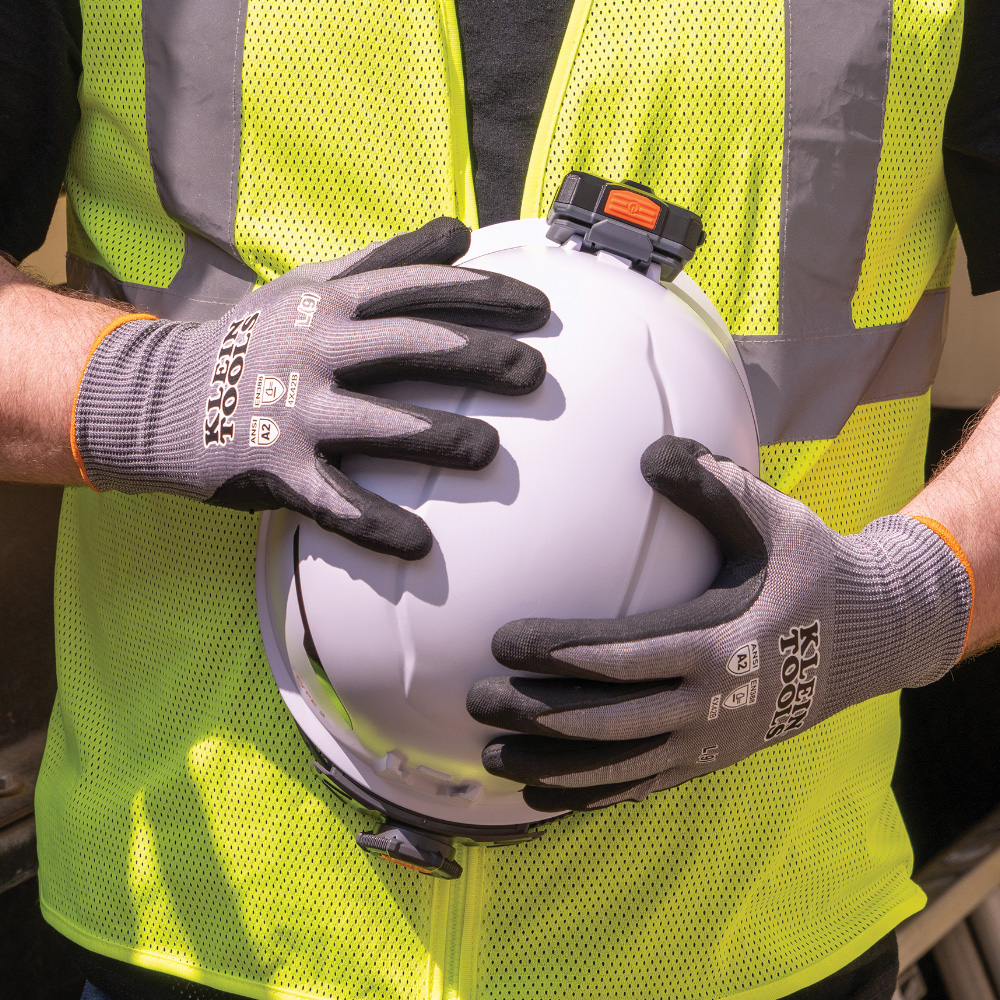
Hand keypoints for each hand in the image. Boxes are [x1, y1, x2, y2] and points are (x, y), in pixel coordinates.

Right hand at [72, 218, 547, 558]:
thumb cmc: (258, 336)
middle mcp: (317, 349)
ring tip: (488, 450)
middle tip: (534, 373)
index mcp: (331, 302)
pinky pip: (334, 501)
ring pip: (378, 423)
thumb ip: (387, 262)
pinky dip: (375, 524)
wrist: (162, 395)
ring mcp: (297, 411)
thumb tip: (457, 233)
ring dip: (436, 435)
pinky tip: (419, 544)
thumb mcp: (314, 284)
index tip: (540, 307)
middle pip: (410, 346)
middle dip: (477, 356)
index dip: (483, 293)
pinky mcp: (277, 469)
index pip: (419, 289)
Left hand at [468, 436, 972, 810]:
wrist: (874, 636)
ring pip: (618, 766)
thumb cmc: (814, 569)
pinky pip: (642, 786)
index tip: (504, 644)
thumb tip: (653, 449)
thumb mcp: (776, 519)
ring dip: (553, 765)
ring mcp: (712, 743)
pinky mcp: (712, 761)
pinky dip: (590, 795)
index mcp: (722, 644)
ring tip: (491, 759)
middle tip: (478, 701)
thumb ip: (715, 486)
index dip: (560, 653)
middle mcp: (713, 705)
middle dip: (539, 713)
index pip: (624, 655)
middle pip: (609, 719)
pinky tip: (543, 795)